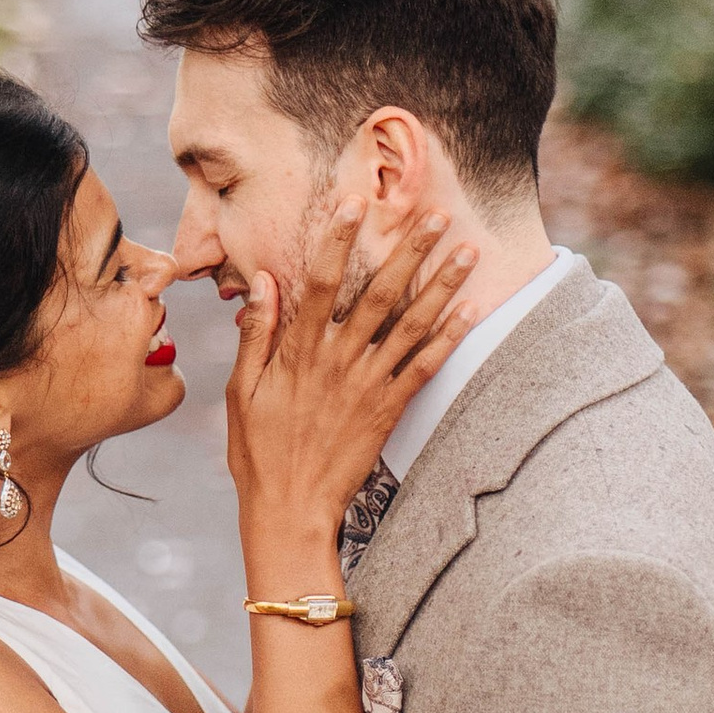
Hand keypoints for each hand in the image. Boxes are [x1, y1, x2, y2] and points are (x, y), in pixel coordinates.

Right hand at [226, 198, 474, 548]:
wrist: (290, 510)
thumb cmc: (258, 452)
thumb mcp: (242, 390)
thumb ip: (256, 334)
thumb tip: (264, 281)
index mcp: (297, 352)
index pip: (318, 281)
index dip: (337, 239)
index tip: (354, 202)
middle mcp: (337, 361)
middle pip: (378, 293)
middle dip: (408, 249)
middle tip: (435, 212)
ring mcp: (367, 385)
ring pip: (411, 324)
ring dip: (442, 284)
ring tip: (467, 249)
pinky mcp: (389, 410)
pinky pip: (425, 367)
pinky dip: (449, 337)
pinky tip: (471, 309)